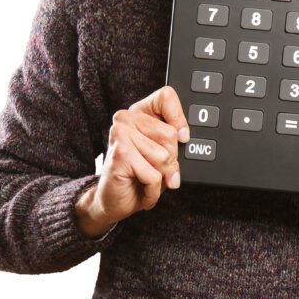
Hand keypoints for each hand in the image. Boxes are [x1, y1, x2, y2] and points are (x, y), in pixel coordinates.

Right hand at [92, 85, 189, 225]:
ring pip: (163, 156)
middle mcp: (126, 118)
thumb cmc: (139, 176)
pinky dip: (152, 190)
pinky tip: (142, 189)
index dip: (179, 118)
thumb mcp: (163, 154)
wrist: (114, 201)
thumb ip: (174, 141)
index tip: (182, 137)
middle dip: (170, 160)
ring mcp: (120, 134)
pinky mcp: (120, 153)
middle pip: (171, 134)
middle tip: (157, 169)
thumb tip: (184, 136)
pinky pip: (154, 175)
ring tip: (147, 179)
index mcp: (139, 113)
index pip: (166, 97)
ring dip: (161, 177)